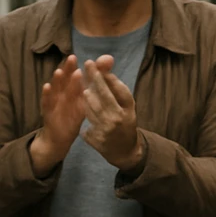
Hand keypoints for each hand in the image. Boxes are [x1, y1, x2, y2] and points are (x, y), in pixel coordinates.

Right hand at [29, 55, 85, 175]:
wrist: (59, 138)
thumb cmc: (72, 118)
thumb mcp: (84, 104)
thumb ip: (91, 91)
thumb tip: (102, 82)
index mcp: (72, 92)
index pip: (76, 77)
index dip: (82, 68)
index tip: (89, 59)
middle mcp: (62, 94)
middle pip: (65, 80)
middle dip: (69, 69)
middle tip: (73, 58)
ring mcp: (54, 102)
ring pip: (55, 89)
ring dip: (57, 80)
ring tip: (61, 70)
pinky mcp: (48, 112)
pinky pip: (46, 102)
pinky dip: (46, 94)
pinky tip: (47, 86)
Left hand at [81, 57, 144, 171]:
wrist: (126, 152)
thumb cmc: (125, 125)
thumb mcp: (127, 110)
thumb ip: (117, 92)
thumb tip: (106, 72)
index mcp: (129, 110)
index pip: (119, 90)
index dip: (108, 76)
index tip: (97, 64)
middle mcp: (119, 118)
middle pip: (104, 95)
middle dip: (94, 79)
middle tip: (86, 65)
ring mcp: (107, 129)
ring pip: (90, 108)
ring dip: (85, 98)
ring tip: (84, 90)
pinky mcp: (97, 139)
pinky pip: (86, 123)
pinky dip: (86, 118)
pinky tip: (85, 116)